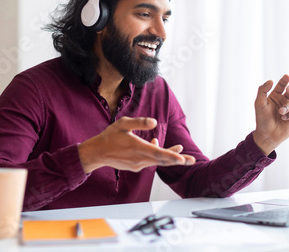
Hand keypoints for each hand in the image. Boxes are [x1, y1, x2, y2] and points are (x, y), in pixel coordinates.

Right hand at [78, 117, 195, 173]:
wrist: (97, 153)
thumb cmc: (109, 136)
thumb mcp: (123, 123)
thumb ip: (139, 122)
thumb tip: (154, 122)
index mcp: (137, 147)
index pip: (157, 153)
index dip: (171, 156)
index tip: (182, 159)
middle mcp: (139, 159)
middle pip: (162, 160)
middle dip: (178, 160)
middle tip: (192, 161)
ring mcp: (137, 165)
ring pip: (157, 161)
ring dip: (169, 156)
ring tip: (180, 151)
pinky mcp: (135, 167)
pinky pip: (150, 161)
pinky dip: (156, 155)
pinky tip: (156, 145)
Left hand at [253, 75, 288, 154]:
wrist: (266, 135)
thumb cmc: (261, 120)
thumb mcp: (259, 104)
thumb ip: (263, 91)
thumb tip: (271, 80)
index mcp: (274, 96)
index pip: (281, 85)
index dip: (284, 80)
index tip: (287, 76)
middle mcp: (283, 101)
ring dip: (288, 106)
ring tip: (280, 112)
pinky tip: (284, 118)